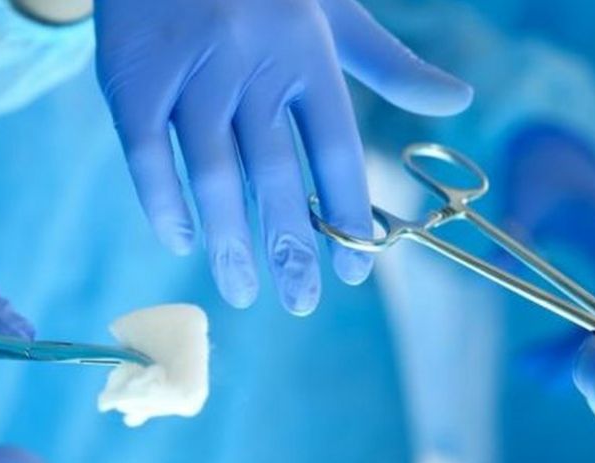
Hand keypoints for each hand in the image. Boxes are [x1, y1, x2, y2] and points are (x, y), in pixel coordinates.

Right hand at [94, 0, 472, 313]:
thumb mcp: (336, 10)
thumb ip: (391, 63)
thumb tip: (460, 101)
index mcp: (309, 55)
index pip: (339, 153)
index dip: (347, 218)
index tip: (355, 273)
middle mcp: (255, 67)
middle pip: (278, 176)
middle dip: (292, 248)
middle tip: (300, 302)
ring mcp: (192, 73)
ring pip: (215, 175)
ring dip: (230, 242)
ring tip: (243, 293)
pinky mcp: (134, 77)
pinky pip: (148, 154)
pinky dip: (162, 203)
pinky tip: (179, 242)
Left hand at [501, 124, 594, 386]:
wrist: (565, 153)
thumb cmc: (542, 172)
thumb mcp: (524, 195)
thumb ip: (514, 225)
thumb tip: (493, 263)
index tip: (553, 361)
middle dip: (580, 352)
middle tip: (531, 372)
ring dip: (585, 349)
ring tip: (533, 369)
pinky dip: (589, 334)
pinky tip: (552, 353)